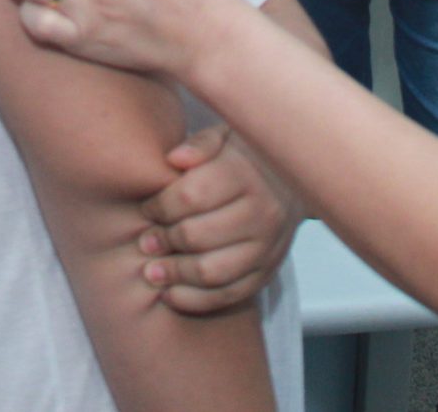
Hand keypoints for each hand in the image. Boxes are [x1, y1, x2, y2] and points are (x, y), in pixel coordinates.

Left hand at [137, 125, 300, 312]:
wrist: (292, 182)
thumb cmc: (244, 158)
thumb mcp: (225, 137)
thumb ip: (199, 145)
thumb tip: (174, 159)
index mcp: (246, 174)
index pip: (190, 196)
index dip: (159, 207)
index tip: (146, 209)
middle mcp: (262, 212)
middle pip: (197, 237)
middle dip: (163, 241)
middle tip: (145, 242)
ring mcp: (268, 246)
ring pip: (212, 272)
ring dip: (175, 275)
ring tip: (151, 272)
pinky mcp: (268, 272)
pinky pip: (228, 295)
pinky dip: (195, 300)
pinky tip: (171, 293)